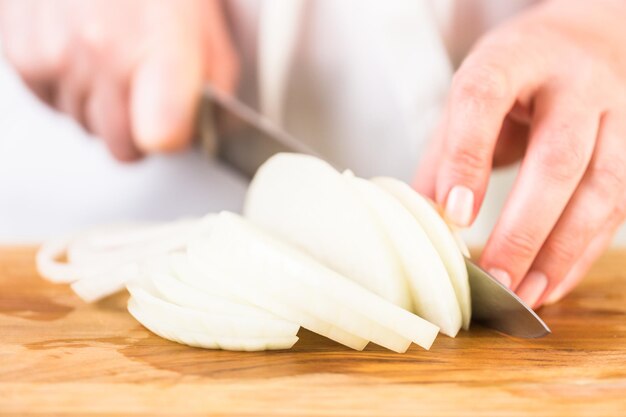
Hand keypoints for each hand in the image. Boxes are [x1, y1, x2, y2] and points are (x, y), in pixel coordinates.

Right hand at [0, 0, 237, 160]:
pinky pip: (55, 104)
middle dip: (140, 130)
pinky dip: (72, 88)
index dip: (173, 139)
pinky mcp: (21, 57)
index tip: (177, 125)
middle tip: (148, 90)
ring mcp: (54, 58)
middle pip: (124, 148)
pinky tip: (85, 51)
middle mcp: (99, 56)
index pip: (162, 137)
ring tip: (115, 57)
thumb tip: (206, 129)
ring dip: (104, 106)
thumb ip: (214, 84)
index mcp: (156, 47)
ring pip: (88, 127)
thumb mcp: (205, 24)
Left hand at [414, 0, 625, 306]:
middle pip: (558, 157)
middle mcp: (573, 82)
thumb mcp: (468, 97)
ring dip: (561, 251)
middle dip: (525, 228)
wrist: (581, 42)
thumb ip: (445, 154)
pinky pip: (618, 207)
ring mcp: (614, 113)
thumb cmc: (514, 76)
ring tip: (525, 294)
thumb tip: (424, 221)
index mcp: (513, 58)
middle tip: (494, 278)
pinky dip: (584, 252)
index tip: (455, 215)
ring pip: (602, 188)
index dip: (467, 158)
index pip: (485, 99)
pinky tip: (552, 282)